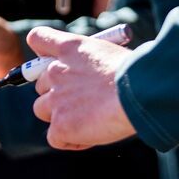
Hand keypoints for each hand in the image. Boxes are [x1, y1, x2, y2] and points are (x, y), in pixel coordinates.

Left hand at [29, 26, 134, 149]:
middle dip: (57, 92)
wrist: (141, 92)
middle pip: (40, 84)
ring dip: (60, 116)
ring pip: (42, 110)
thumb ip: (92, 62)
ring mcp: (56, 100)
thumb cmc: (137, 73)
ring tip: (88, 120)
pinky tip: (92, 135)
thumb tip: (92, 77)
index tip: (51, 63)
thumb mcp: (111, 53)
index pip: (38, 39)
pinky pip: (55, 138)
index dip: (41, 53)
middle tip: (84, 100)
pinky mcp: (61, 125)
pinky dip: (70, 140)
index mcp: (70, 47)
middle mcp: (56, 71)